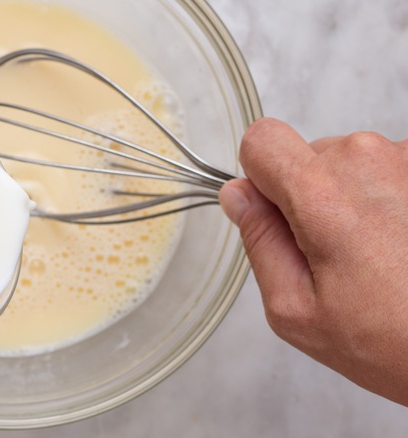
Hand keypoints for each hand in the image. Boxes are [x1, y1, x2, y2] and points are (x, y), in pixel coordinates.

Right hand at [219, 118, 407, 405]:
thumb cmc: (396, 340)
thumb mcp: (297, 309)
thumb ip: (259, 242)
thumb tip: (239, 197)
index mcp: (322, 193)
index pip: (261, 140)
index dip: (259, 177)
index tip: (275, 214)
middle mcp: (369, 159)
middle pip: (309, 155)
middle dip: (309, 198)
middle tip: (336, 257)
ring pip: (352, 165)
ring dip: (354, 201)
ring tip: (380, 257)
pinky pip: (390, 172)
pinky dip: (390, 203)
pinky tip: (403, 247)